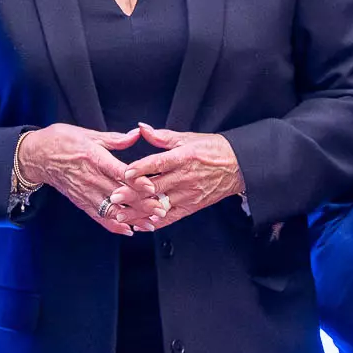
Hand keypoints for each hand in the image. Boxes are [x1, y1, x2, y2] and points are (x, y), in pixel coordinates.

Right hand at [16, 123, 148, 234]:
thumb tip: (136, 134)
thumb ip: (115, 139)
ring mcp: (85, 192)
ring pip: (111, 209)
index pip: (118, 172)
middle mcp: (90, 178)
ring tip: (150, 224)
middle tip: (160, 209)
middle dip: (141, 204)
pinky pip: (98, 217)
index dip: (135, 181)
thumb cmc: (62, 141)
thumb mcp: (88, 134)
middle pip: (119, 194)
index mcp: (94, 158)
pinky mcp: (80, 202)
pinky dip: (114, 226)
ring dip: (132, 218)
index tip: (151, 187)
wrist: (37, 156)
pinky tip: (128, 230)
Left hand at [123, 124, 244, 227]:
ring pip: (161, 204)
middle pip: (155, 186)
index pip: (159, 163)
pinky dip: (157, 221)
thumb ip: (162, 136)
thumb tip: (142, 128)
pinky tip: (142, 224)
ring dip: (140, 211)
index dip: (141, 168)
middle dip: (133, 193)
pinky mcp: (193, 206)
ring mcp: (189, 194)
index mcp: (183, 157)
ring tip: (122, 215)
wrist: (238, 166)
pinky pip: (173, 216)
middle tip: (114, 197)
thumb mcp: (187, 138)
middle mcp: (185, 177)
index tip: (125, 172)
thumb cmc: (212, 150)